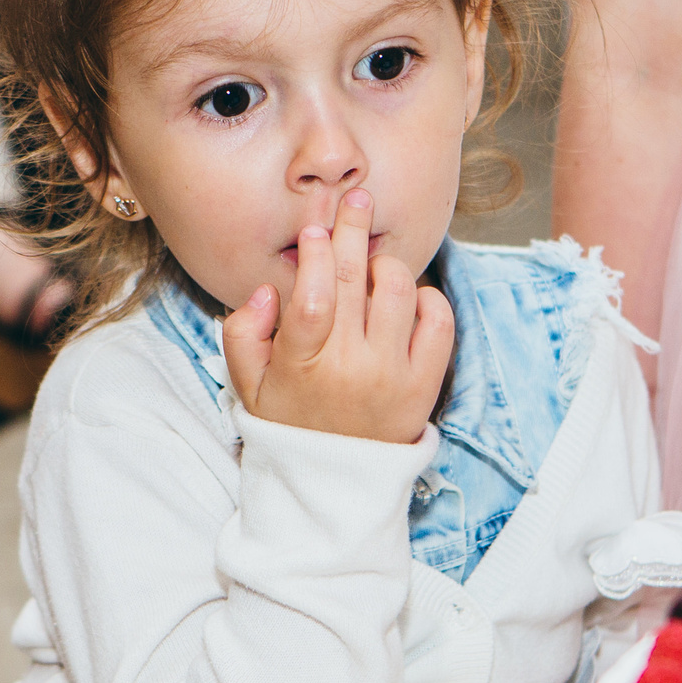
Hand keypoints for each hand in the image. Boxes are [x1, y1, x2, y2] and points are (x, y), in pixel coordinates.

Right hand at [222, 188, 453, 445]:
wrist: (338, 483)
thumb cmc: (290, 421)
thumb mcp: (248, 385)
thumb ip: (243, 333)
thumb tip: (267, 290)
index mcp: (301, 366)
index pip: (313, 298)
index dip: (316, 255)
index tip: (314, 229)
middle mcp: (350, 368)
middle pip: (355, 281)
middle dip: (352, 230)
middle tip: (355, 199)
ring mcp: (391, 376)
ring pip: (399, 291)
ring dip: (386, 265)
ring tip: (373, 264)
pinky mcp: (425, 384)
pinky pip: (438, 322)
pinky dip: (427, 297)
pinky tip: (407, 297)